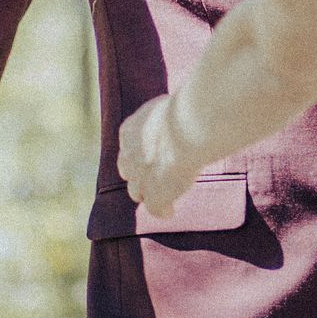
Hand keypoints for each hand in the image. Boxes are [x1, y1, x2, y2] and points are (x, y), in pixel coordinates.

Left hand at [117, 97, 190, 220]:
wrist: (189, 126)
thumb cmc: (188, 109)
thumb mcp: (171, 106)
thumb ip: (170, 114)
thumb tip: (186, 111)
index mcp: (130, 130)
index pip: (130, 146)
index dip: (141, 152)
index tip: (153, 153)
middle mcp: (129, 154)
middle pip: (127, 170)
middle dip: (138, 173)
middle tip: (152, 176)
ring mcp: (140, 177)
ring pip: (136, 191)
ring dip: (146, 192)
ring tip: (160, 195)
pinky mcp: (155, 194)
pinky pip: (155, 208)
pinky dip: (162, 210)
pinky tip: (169, 211)